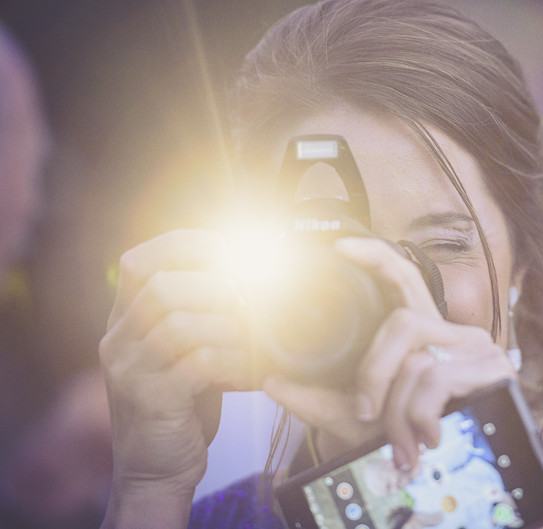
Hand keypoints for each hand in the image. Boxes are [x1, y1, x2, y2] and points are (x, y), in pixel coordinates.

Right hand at [99, 229, 254, 526]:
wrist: (156, 469)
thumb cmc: (181, 404)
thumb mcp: (181, 349)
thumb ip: (199, 312)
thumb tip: (249, 272)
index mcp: (124, 319)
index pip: (140, 260)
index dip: (187, 244)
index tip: (231, 247)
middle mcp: (117, 339)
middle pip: (162, 286)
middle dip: (218, 286)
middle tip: (252, 301)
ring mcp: (129, 370)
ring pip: (179, 321)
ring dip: (229, 324)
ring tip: (253, 339)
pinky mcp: (151, 401)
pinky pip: (197, 363)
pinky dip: (233, 360)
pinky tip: (250, 371)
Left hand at [263, 237, 515, 469]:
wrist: (447, 475)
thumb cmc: (407, 439)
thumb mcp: (356, 420)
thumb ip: (315, 400)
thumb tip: (272, 382)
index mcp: (422, 334)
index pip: (404, 278)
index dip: (376, 256)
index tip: (340, 247)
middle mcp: (451, 334)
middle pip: (403, 322)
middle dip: (375, 372)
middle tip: (366, 411)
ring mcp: (477, 349)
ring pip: (417, 357)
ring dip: (398, 406)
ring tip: (400, 439)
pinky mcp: (494, 370)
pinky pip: (437, 379)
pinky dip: (419, 412)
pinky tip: (427, 434)